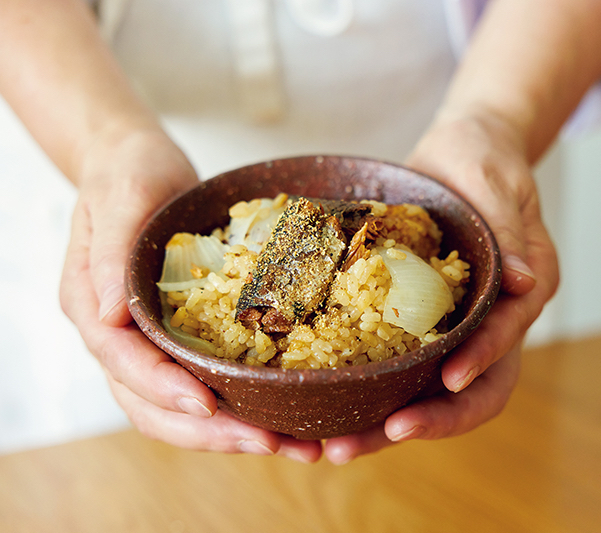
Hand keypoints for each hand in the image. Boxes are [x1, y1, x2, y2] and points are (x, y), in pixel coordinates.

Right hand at [59, 127, 322, 461]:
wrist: (140, 165)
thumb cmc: (128, 173)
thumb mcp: (122, 196)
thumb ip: (111, 252)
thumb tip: (107, 316)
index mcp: (92, 306)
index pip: (123, 363)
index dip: (163, 389)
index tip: (208, 405)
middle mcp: (119, 336)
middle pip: (152, 405)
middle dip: (209, 433)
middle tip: (269, 443)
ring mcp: (150, 342)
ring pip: (181, 408)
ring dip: (231, 434)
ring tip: (293, 445)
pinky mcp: (183, 337)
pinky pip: (206, 382)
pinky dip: (242, 405)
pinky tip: (286, 415)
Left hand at [324, 112, 558, 463]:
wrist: (456, 157)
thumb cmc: (482, 163)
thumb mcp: (497, 184)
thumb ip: (510, 232)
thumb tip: (524, 284)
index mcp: (521, 293)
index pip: (506, 339)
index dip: (482, 361)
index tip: (450, 380)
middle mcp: (490, 323)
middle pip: (470, 391)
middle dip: (426, 422)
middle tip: (362, 442)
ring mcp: (453, 328)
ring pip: (429, 393)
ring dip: (384, 424)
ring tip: (332, 447)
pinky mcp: (416, 324)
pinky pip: (398, 369)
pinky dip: (369, 394)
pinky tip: (327, 408)